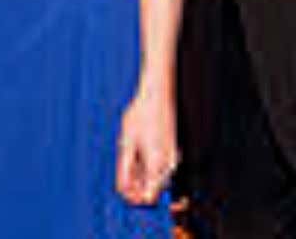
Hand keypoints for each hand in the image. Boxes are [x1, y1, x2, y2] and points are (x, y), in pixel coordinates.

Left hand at [115, 86, 176, 204]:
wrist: (157, 96)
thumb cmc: (140, 116)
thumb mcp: (127, 142)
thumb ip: (126, 168)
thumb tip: (123, 190)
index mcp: (157, 164)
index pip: (149, 197)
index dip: (135, 198)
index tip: (124, 193)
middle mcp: (168, 165)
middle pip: (154, 191)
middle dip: (138, 190)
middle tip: (123, 180)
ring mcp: (172, 158)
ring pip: (157, 181)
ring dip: (142, 180)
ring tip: (128, 166)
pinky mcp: (172, 152)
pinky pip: (161, 169)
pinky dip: (148, 169)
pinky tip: (137, 158)